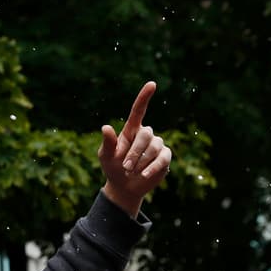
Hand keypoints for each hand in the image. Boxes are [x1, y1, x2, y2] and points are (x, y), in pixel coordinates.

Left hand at [97, 82, 171, 217]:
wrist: (124, 186)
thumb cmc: (113, 167)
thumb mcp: (106, 156)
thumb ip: (108, 143)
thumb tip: (105, 127)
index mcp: (131, 130)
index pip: (138, 110)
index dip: (144, 97)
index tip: (152, 84)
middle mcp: (146, 134)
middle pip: (145, 135)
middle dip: (134, 152)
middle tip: (125, 167)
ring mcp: (157, 145)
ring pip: (154, 147)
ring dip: (141, 161)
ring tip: (131, 172)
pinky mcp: (165, 157)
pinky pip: (162, 158)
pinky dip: (153, 167)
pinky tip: (144, 175)